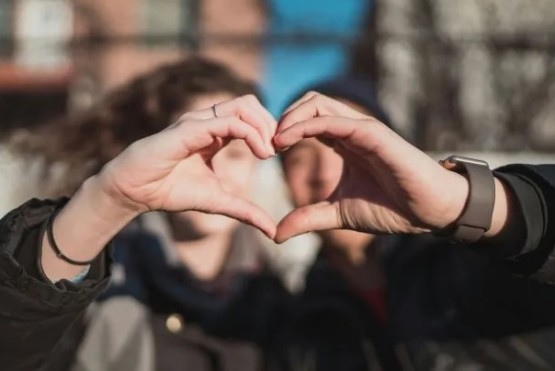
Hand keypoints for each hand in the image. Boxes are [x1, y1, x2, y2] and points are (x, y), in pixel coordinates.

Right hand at [97, 95, 277, 237]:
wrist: (135, 192)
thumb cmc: (170, 191)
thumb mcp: (218, 202)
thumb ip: (245, 211)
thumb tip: (272, 231)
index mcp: (215, 133)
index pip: (250, 116)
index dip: (270, 130)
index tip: (281, 153)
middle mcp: (207, 121)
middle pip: (250, 103)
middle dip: (271, 123)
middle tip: (280, 149)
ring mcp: (198, 122)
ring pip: (242, 106)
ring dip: (263, 126)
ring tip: (270, 152)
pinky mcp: (189, 129)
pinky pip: (227, 122)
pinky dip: (250, 133)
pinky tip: (260, 154)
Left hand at [273, 93, 468, 242]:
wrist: (428, 212)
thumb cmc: (391, 208)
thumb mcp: (338, 214)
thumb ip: (308, 218)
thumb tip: (276, 234)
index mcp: (343, 142)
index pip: (307, 120)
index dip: (283, 130)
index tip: (265, 152)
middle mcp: (351, 130)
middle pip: (309, 102)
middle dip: (282, 117)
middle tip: (265, 144)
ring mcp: (362, 128)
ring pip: (318, 103)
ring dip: (290, 117)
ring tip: (273, 141)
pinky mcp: (373, 134)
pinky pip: (334, 120)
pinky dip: (306, 125)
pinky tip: (287, 141)